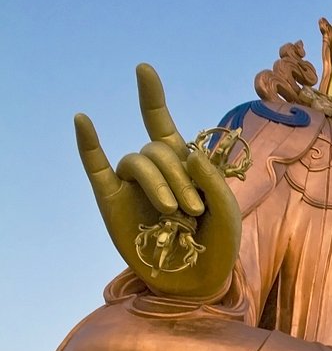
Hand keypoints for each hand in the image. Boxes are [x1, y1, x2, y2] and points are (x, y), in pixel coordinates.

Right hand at [75, 63, 241, 300]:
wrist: (196, 282)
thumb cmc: (216, 244)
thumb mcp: (228, 210)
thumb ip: (213, 179)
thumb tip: (187, 153)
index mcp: (181, 164)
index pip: (160, 122)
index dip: (151, 96)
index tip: (143, 69)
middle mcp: (154, 169)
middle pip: (158, 149)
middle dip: (179, 175)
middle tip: (194, 209)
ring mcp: (131, 185)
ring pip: (138, 161)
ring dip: (159, 181)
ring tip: (174, 212)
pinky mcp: (111, 202)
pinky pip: (96, 167)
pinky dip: (89, 143)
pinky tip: (84, 120)